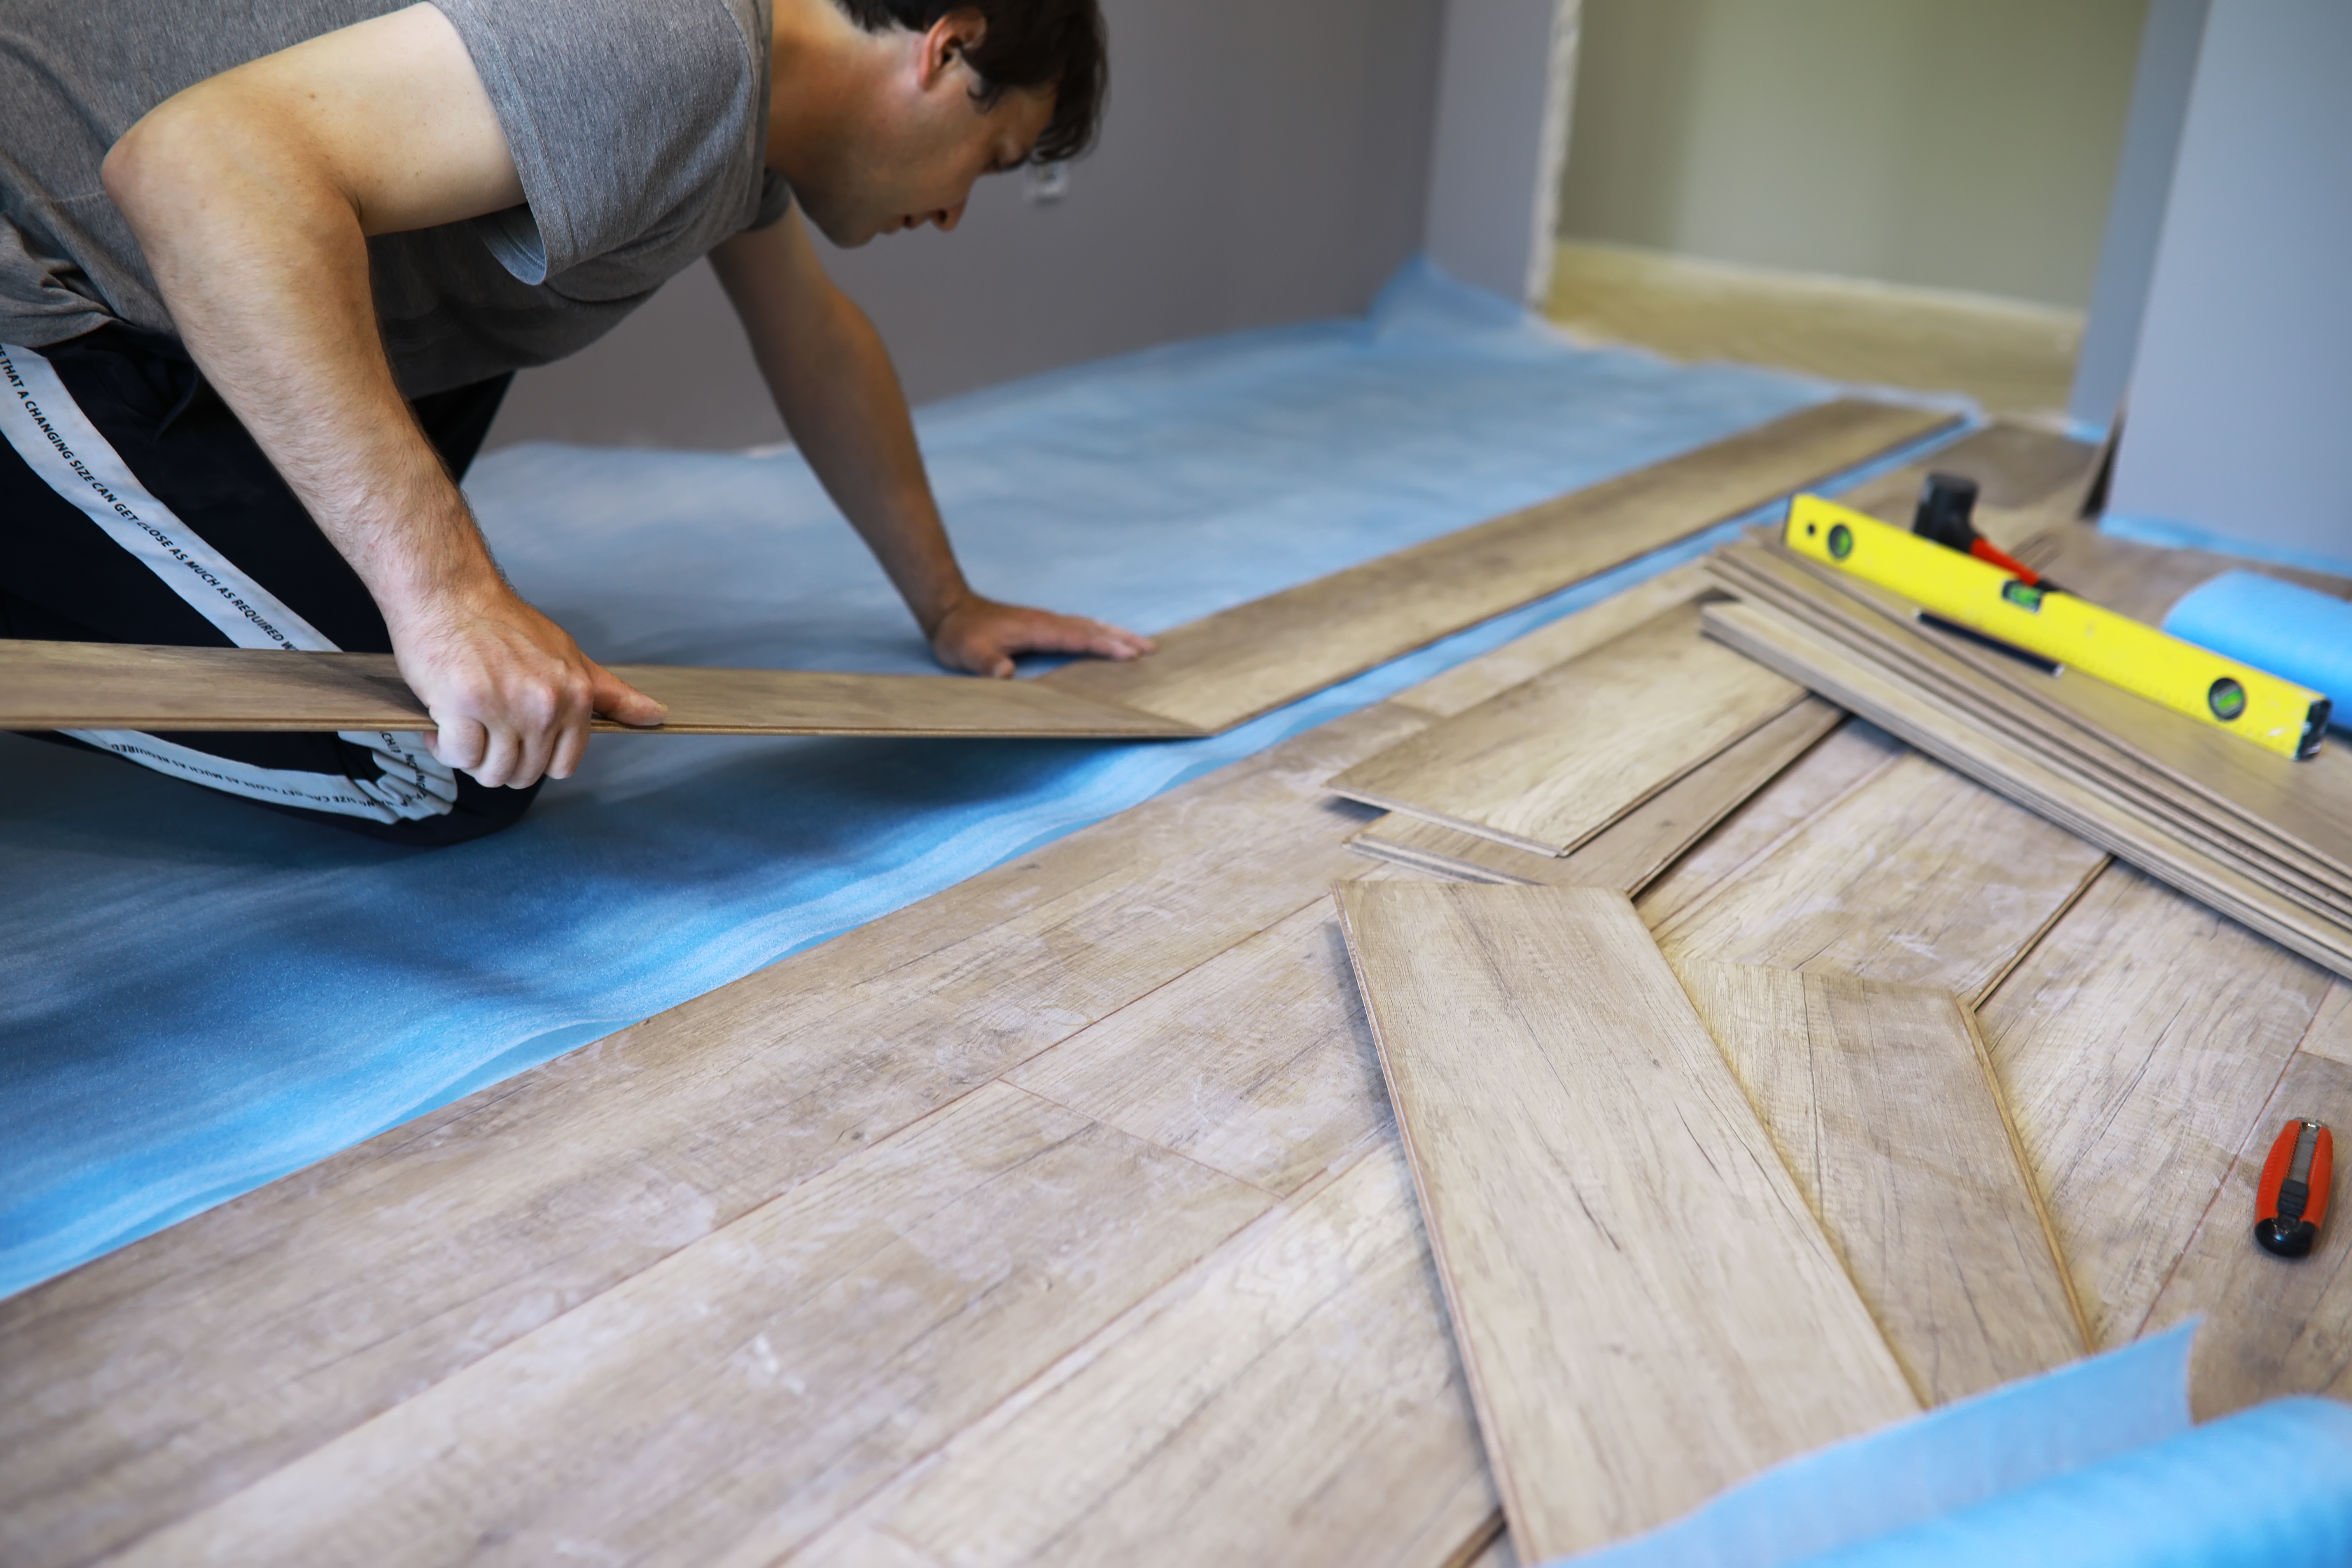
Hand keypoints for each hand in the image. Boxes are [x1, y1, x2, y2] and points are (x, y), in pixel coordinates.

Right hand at [387, 582, 666, 787]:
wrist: (452, 594)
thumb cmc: (505, 625)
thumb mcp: (570, 657)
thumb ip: (610, 694)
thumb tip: (656, 716)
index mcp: (574, 696)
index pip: (563, 766)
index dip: (537, 760)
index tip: (519, 738)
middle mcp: (544, 705)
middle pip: (524, 774)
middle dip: (500, 761)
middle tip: (485, 728)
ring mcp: (504, 706)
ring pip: (491, 772)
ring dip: (472, 758)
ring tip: (465, 724)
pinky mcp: (462, 706)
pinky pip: (459, 757)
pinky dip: (445, 747)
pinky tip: (443, 724)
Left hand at [927, 591, 1156, 679]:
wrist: (950, 610)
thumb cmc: (961, 635)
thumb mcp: (967, 653)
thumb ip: (987, 664)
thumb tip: (1005, 674)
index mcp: (1036, 628)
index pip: (1078, 638)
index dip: (1104, 647)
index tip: (1130, 655)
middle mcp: (1047, 621)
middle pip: (1092, 628)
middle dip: (1122, 639)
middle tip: (1151, 650)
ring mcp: (1046, 621)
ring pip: (1089, 625)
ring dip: (1116, 635)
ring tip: (1142, 644)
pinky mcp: (1043, 624)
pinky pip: (1080, 627)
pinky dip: (1100, 633)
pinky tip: (1108, 638)